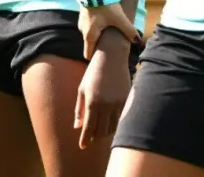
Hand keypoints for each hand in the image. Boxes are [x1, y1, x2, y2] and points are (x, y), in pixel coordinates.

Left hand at [74, 30, 131, 149]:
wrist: (111, 57)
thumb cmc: (93, 72)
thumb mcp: (82, 89)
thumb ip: (79, 109)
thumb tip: (77, 127)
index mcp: (92, 102)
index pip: (88, 128)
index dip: (85, 139)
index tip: (82, 146)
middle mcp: (105, 105)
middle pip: (101, 131)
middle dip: (94, 137)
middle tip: (90, 139)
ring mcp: (118, 103)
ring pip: (112, 128)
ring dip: (105, 132)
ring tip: (99, 132)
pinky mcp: (126, 100)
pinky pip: (121, 119)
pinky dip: (115, 124)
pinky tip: (110, 123)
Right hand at [79, 3, 137, 58]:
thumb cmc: (106, 6)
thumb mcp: (119, 19)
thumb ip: (129, 31)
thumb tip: (138, 41)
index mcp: (89, 35)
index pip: (87, 54)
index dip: (95, 58)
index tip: (102, 59)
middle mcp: (83, 30)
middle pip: (90, 43)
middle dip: (98, 44)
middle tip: (109, 43)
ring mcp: (81, 21)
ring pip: (89, 32)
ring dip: (97, 32)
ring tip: (107, 29)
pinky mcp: (83, 12)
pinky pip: (89, 23)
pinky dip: (95, 23)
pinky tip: (103, 18)